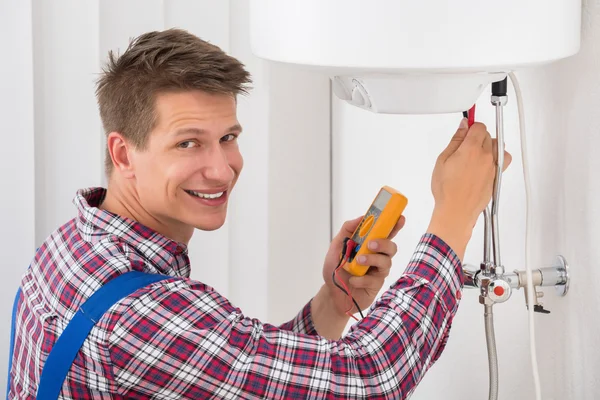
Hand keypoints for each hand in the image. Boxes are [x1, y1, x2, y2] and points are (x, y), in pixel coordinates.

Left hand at [322, 215, 405, 316]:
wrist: (332, 294)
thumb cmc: (336, 269)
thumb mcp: (336, 247)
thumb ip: (347, 231)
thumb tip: (361, 219)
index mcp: (369, 245)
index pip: (385, 233)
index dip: (395, 225)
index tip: (400, 218)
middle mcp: (377, 256)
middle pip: (391, 247)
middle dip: (383, 243)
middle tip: (370, 245)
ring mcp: (378, 271)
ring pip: (386, 262)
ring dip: (372, 259)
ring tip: (357, 262)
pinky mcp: (376, 285)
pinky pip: (374, 279)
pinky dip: (362, 278)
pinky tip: (352, 280)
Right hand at [427, 119, 511, 259]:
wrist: (456, 211)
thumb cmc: (447, 190)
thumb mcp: (443, 160)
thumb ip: (455, 140)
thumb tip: (463, 126)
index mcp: (471, 149)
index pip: (479, 126)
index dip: (471, 127)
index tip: (465, 130)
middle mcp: (486, 156)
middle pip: (488, 135)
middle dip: (477, 137)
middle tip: (464, 146)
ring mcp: (494, 167)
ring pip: (498, 146)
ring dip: (488, 145)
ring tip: (475, 154)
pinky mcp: (497, 177)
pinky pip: (503, 159)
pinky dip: (497, 157)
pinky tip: (486, 162)